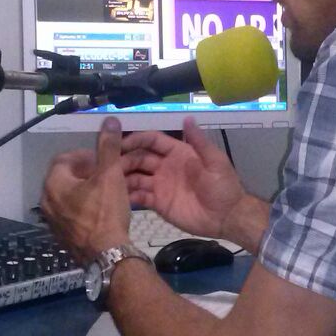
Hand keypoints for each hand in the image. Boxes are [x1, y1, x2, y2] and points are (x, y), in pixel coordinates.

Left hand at [39, 117, 131, 263]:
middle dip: (83, 172)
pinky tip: (100, 212)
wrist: (106, 254)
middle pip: (64, 178)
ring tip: (104, 192)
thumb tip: (109, 120)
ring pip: (66, 197)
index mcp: (53, 184)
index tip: (100, 160)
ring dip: (83, 190)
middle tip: (103, 174)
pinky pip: (69, 214)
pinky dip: (82, 208)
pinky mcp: (61, 236)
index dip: (83, 156)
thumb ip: (108, 147)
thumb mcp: (110, 175)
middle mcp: (46, 201)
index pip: (64, 159)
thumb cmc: (106, 212)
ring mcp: (52, 221)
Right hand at [121, 117, 245, 239]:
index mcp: (177, 153)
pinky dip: (128, 196)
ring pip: (135, 177)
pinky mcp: (158, 203)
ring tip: (108, 180)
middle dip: (125, 159)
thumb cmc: (223, 186)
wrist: (227, 217)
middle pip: (139, 158)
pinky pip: (139, 197)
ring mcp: (160, 185)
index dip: (137, 139)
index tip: (121, 142)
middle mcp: (165, 167)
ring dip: (123, 177)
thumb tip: (187, 118)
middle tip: (110, 165)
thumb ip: (199, 142)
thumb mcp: (215, 162)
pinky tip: (117, 197)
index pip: (153, 141)